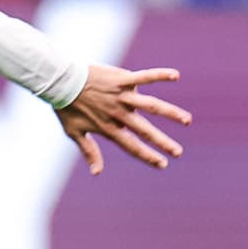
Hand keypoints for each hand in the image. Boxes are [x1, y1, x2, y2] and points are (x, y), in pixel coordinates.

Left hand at [56, 65, 190, 174]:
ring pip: (151, 105)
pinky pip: (144, 76)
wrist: (60, 81)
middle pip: (144, 130)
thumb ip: (89, 151)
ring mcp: (121, 96)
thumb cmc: (67, 107)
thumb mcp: (74, 132)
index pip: (132, 146)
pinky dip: (159, 75)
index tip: (163, 164)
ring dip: (170, 113)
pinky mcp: (121, 79)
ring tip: (187, 120)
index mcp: (108, 127)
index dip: (147, 156)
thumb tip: (97, 173)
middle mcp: (118, 113)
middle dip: (162, 142)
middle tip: (178, 152)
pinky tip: (175, 76)